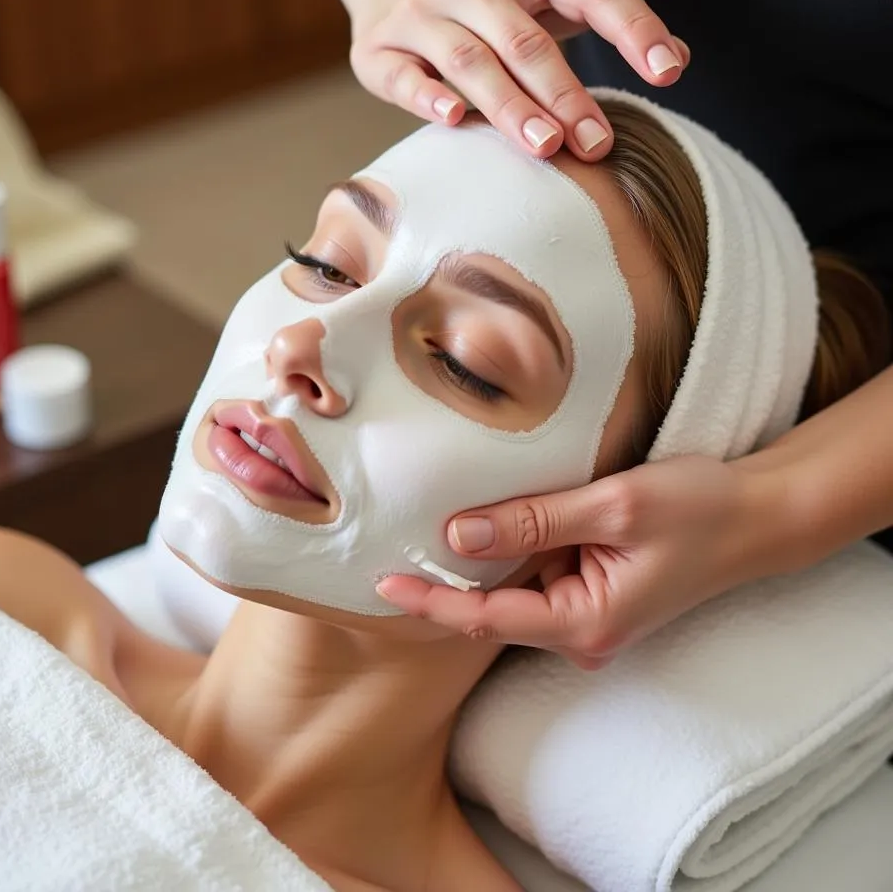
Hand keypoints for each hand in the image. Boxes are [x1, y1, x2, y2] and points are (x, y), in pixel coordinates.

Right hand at [330, 0, 689, 159]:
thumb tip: (677, 57)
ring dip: (511, 106)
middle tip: (598, 144)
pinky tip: (454, 119)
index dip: (634, 28)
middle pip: (529, 41)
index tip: (667, 72)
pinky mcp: (379, 45)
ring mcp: (422, 10)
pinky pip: (404, 75)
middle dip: (567, 95)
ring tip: (546, 146)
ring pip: (472, 62)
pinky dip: (428, 95)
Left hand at [376, 456, 782, 667]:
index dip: (430, 604)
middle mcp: (581, 630)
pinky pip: (538, 573)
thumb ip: (534, 522)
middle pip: (493, 608)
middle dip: (446, 577)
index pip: (486, 620)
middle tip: (390, 538)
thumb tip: (457, 536)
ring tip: (438, 513)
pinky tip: (496, 514)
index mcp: (585, 622)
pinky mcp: (593, 592)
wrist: (756, 514)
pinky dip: (514, 547)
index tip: (380, 584)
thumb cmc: (698, 509)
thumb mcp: (612, 506)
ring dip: (484, 555)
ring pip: (514, 587)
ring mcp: (587, 613)